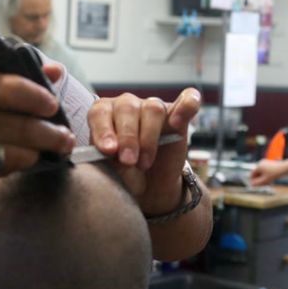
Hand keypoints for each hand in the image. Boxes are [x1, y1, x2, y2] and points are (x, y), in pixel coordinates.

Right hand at [0, 65, 75, 186]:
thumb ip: (10, 75)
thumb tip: (55, 70)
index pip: (9, 88)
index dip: (39, 98)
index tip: (53, 105)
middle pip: (21, 127)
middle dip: (52, 135)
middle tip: (66, 137)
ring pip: (17, 154)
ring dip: (39, 153)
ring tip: (51, 149)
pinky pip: (2, 171)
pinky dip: (17, 165)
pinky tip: (22, 158)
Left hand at [87, 88, 200, 215]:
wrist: (150, 187)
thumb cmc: (126, 175)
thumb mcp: (114, 174)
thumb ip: (111, 162)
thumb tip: (114, 154)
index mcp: (103, 115)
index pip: (100, 113)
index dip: (103, 130)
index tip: (108, 150)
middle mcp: (127, 106)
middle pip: (127, 108)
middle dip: (127, 137)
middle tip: (128, 161)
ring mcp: (153, 108)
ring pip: (152, 109)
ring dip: (148, 137)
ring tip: (144, 162)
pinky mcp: (179, 115)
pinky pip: (187, 101)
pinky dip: (186, 106)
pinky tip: (177, 122)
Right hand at [249, 159, 284, 186]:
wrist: (285, 168)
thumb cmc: (275, 174)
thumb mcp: (265, 180)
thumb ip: (257, 183)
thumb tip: (251, 185)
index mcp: (258, 166)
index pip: (252, 174)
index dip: (253, 180)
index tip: (256, 186)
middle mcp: (261, 163)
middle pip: (257, 173)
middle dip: (259, 179)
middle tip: (263, 185)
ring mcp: (266, 163)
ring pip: (262, 172)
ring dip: (263, 178)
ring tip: (268, 182)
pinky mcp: (270, 164)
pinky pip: (266, 170)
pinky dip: (267, 175)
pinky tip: (271, 179)